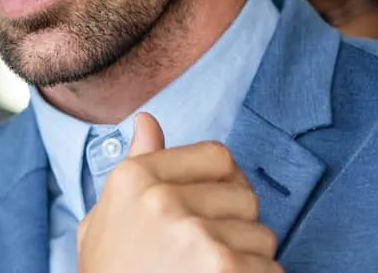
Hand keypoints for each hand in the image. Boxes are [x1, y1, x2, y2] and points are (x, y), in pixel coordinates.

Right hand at [76, 113, 280, 272]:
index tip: (209, 210)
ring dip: (248, 262)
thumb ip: (133, 167)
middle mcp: (162, 200)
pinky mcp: (224, 267)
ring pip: (263, 236)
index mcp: (133, 180)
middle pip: (245, 196)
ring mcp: (195, 234)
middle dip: (236, 226)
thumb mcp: (106, 220)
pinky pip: (271, 268)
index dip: (223, 185)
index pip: (216, 156)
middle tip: (204, 257)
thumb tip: (147, 121)